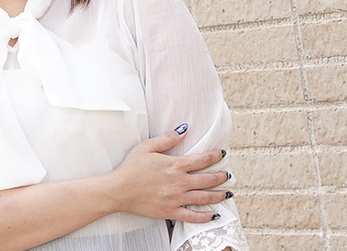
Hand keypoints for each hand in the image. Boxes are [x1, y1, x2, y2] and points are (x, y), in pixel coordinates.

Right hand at [105, 125, 229, 222]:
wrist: (118, 190)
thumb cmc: (130, 168)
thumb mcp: (147, 147)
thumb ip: (167, 138)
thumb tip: (184, 129)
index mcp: (175, 165)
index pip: (203, 159)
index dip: (216, 156)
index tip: (223, 154)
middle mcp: (180, 182)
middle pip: (209, 179)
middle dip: (221, 176)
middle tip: (228, 175)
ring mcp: (176, 198)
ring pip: (205, 198)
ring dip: (219, 195)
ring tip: (227, 193)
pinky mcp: (171, 212)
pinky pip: (193, 216)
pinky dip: (206, 217)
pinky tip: (214, 215)